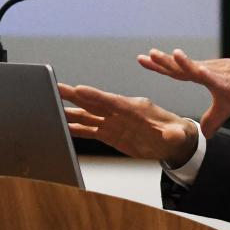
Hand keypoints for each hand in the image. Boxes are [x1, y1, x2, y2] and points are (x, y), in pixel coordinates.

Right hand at [58, 82, 198, 165]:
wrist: (174, 141)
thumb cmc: (177, 133)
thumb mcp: (178, 134)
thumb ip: (173, 134)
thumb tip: (172, 135)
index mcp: (136, 107)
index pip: (113, 101)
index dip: (96, 96)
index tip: (79, 89)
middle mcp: (121, 112)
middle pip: (95, 103)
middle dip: (75, 96)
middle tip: (55, 87)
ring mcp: (114, 122)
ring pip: (89, 115)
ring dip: (70, 111)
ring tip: (51, 105)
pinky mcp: (110, 132)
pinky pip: (90, 129)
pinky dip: (76, 129)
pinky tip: (63, 127)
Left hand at [137, 49, 229, 135]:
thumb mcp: (229, 107)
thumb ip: (214, 118)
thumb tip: (204, 133)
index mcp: (208, 76)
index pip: (180, 71)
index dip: (163, 66)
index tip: (144, 60)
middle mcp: (212, 71)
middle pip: (183, 67)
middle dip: (164, 62)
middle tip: (145, 56)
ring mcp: (223, 75)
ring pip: (198, 69)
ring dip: (182, 63)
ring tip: (166, 55)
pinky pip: (217, 78)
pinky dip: (205, 73)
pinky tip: (196, 69)